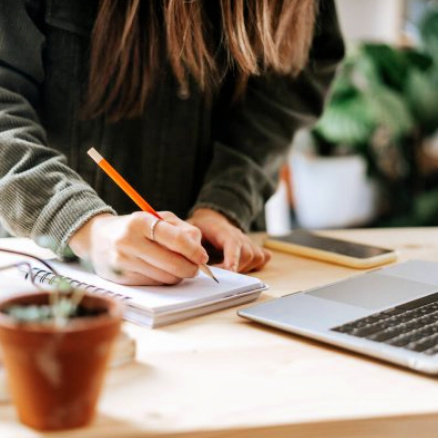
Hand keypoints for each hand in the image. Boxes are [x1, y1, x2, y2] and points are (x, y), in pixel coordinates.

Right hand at [68, 212, 208, 285]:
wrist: (97, 238)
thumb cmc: (135, 227)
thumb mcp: (158, 218)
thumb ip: (182, 230)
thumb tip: (199, 251)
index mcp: (140, 222)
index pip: (176, 239)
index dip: (194, 251)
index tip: (203, 257)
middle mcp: (129, 242)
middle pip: (173, 264)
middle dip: (191, 268)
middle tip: (196, 267)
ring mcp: (123, 263)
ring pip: (165, 278)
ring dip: (178, 275)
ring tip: (177, 266)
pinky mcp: (121, 279)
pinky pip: (154, 284)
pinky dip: (163, 280)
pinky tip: (160, 271)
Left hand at [188, 208, 270, 272]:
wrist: (211, 221)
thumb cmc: (201, 228)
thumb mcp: (191, 232)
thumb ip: (193, 244)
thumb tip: (196, 260)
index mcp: (224, 230)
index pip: (233, 242)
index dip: (233, 257)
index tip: (229, 271)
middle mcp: (240, 236)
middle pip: (247, 253)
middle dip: (235, 268)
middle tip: (217, 275)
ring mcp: (248, 242)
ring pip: (256, 258)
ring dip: (243, 269)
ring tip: (226, 272)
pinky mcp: (253, 249)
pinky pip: (262, 258)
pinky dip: (254, 266)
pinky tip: (241, 268)